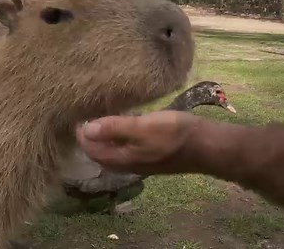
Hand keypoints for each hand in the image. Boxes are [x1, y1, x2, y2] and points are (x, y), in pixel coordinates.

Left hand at [75, 110, 199, 173]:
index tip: (78, 118)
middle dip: (90, 140)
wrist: (205, 146)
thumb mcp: (142, 126)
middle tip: (86, 119)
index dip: (82, 136)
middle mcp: (129, 164)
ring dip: (105, 140)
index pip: (92, 150)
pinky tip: (126, 125)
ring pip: (114, 153)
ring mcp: (141, 162)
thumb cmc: (174, 134)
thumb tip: (86, 130)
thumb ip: (114, 128)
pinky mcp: (152, 156)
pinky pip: (127, 149)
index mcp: (123, 159)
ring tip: (102, 120)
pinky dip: (119, 139)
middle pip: (101, 155)